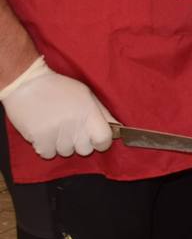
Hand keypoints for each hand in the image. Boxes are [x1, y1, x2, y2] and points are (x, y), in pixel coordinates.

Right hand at [0, 58, 114, 157]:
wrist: (26, 84)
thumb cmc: (58, 88)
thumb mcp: (86, 94)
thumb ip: (102, 112)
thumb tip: (117, 128)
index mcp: (89, 112)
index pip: (104, 139)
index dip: (102, 142)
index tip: (96, 139)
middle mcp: (75, 124)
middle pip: (85, 150)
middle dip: (80, 143)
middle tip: (71, 130)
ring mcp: (57, 133)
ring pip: (66, 153)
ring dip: (61, 145)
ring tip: (55, 129)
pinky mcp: (39, 139)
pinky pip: (48, 154)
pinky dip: (45, 148)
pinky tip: (43, 134)